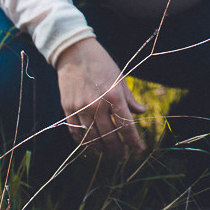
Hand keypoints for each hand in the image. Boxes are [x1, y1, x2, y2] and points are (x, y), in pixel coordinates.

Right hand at [55, 38, 145, 159]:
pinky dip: (84, 142)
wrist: (74, 52)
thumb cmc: (102, 64)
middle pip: (109, 136)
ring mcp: (80, 108)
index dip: (134, 142)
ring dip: (102, 149)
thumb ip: (129, 99)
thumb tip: (141, 112)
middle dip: (118, 150)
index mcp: (113, 96)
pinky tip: (92, 146)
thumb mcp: (120, 78)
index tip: (139, 150)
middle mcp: (96, 105)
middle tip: (123, 156)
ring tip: (110, 153)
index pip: (126, 126)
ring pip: (92, 138)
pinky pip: (76, 132)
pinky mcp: (68, 109)